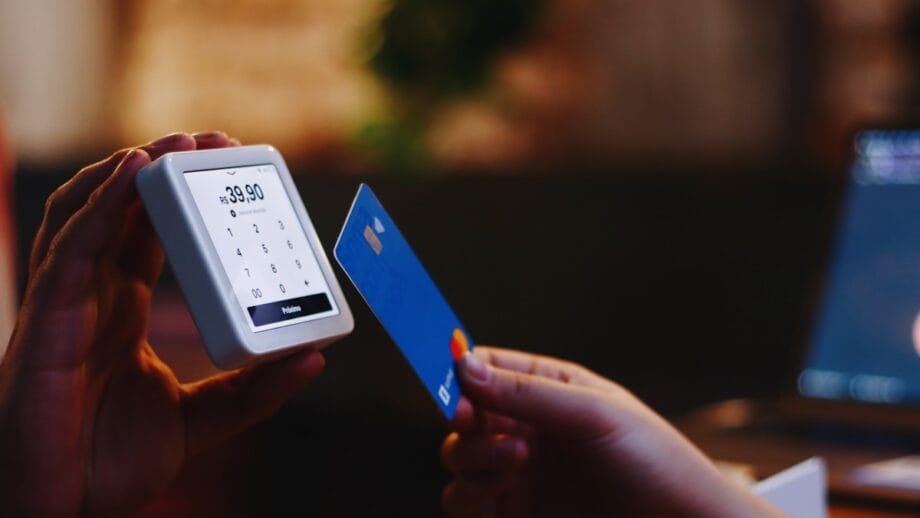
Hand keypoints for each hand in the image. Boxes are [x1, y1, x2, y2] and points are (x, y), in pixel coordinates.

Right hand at [0, 132, 324, 515]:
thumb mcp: (200, 421)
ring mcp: (63, 305)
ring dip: (128, 172)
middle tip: (209, 139)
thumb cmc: (109, 466)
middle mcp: (91, 297)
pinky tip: (132, 173)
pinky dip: (100, 206)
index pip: (150, 235)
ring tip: (175, 143)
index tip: (225, 167)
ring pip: (86, 215)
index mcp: (120, 310)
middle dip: (158, 168)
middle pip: (118, 211)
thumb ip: (254, 391)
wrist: (59, 515)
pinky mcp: (43, 323)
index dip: (181, 197)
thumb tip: (315, 357)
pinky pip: (70, 249)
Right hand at [441, 347, 779, 516]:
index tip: (454, 385)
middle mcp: (525, 427)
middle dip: (462, 419)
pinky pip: (464, 502)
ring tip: (516, 461)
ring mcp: (516, 474)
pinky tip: (501, 491)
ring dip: (470, 457)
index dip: (460, 372)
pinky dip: (469, 496)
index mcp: (546, 389)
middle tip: (472, 424)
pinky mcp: (512, 514)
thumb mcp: (594, 414)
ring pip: (457, 458)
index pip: (484, 367)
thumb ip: (526, 392)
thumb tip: (462, 364)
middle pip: (462, 414)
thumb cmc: (653, 460)